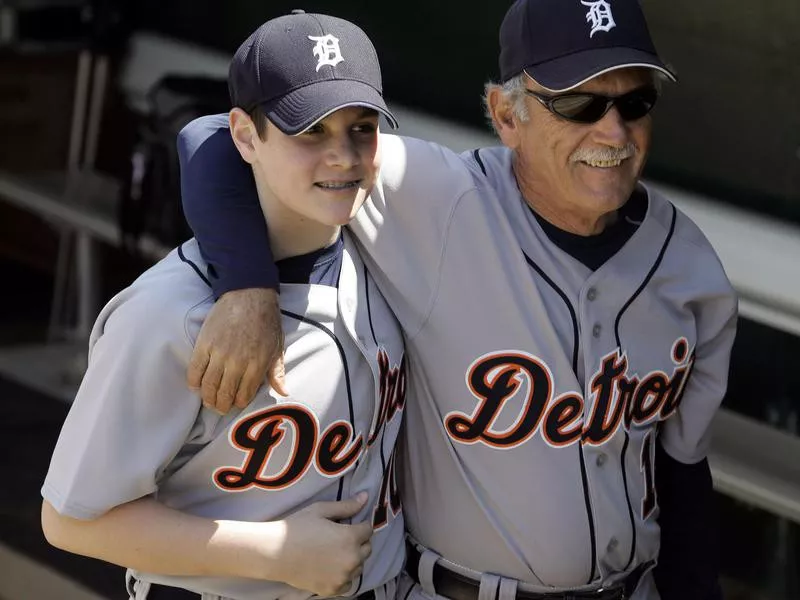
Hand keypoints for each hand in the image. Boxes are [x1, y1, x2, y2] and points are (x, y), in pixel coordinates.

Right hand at [188, 288, 287, 412]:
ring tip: (208, 400)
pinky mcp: (204, 344)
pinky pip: (195, 370)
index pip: (243, 396)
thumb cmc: (266, 321)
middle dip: (221, 406)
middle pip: (224, 394)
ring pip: (208, 386)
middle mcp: (237, 362)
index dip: (238, 403)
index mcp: (257, 364)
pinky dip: (193, 382)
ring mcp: (219, 353)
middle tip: (219, 407)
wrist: (249, 294)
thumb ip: (277, 372)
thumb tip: (284, 392)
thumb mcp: (277, 347)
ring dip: (207, 398)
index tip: (235, 403)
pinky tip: (196, 385)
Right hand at [271, 493, 372, 595]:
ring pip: (359, 566)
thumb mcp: (321, 511)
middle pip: (367, 549)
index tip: (349, 524)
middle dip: (359, 541)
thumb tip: (365, 497)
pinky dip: (343, 576)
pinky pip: (348, 583)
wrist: (275, 553)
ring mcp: (342, 576)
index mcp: (350, 537)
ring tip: (335, 552)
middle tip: (341, 537)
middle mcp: (351, 559)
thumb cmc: (297, 527)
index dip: (360, 525)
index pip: (368, 530)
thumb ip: (346, 506)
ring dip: (353, 559)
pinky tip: (331, 568)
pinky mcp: (332, 589)